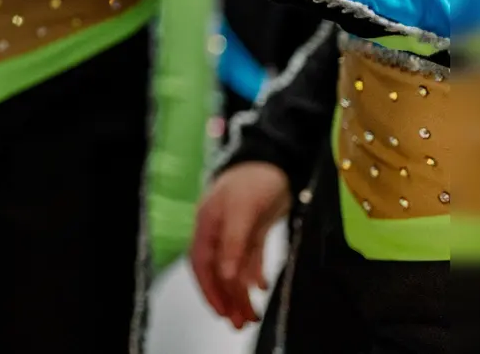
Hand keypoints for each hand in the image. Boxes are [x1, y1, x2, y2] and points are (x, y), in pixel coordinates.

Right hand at [189, 161, 290, 328]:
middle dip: (227, 298)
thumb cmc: (255, 178)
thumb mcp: (244, 210)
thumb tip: (226, 276)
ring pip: (234, 268)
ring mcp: (235, 229)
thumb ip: (234, 244)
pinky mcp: (252, 228)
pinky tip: (261, 287)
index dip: (209, 290)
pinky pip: (249, 257)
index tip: (222, 312)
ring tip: (252, 315)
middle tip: (240, 323)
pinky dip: (254, 273)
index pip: (202, 264)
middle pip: (218, 270)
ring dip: (241, 292)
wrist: (277, 156)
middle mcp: (218, 229)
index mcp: (207, 223)